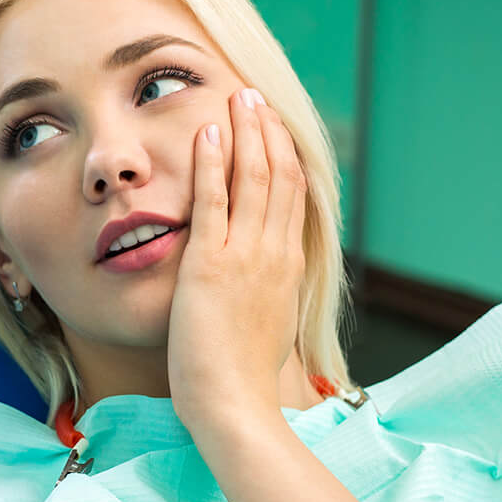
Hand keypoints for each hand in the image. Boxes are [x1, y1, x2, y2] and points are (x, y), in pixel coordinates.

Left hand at [167, 88, 307, 444]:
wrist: (234, 405)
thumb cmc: (242, 378)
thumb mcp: (266, 325)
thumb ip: (266, 294)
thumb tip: (264, 282)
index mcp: (288, 267)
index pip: (293, 196)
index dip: (285, 154)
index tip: (273, 125)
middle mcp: (274, 254)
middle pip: (280, 175)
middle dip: (267, 130)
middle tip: (254, 95)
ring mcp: (246, 256)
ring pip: (254, 177)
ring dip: (246, 132)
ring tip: (237, 97)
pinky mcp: (211, 263)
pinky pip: (215, 200)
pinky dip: (213, 162)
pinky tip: (207, 132)